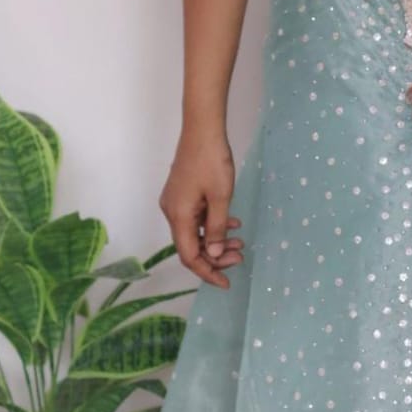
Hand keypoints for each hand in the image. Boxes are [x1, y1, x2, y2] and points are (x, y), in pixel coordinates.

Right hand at [158, 125, 243, 288]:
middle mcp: (172, 212)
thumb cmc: (212, 161)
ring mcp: (176, 202)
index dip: (207, 272)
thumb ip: (217, 228)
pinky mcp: (182, 194)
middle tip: (240, 257)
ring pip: (195, 232)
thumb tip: (214, 254)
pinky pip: (196, 218)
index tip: (226, 282)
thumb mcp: (220, 197)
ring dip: (216, 241)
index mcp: (179, 216)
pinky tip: (233, 225)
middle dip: (215, 257)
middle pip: (191, 246)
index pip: (189, 256)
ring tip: (240, 243)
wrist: (202, 129)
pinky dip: (213, 225)